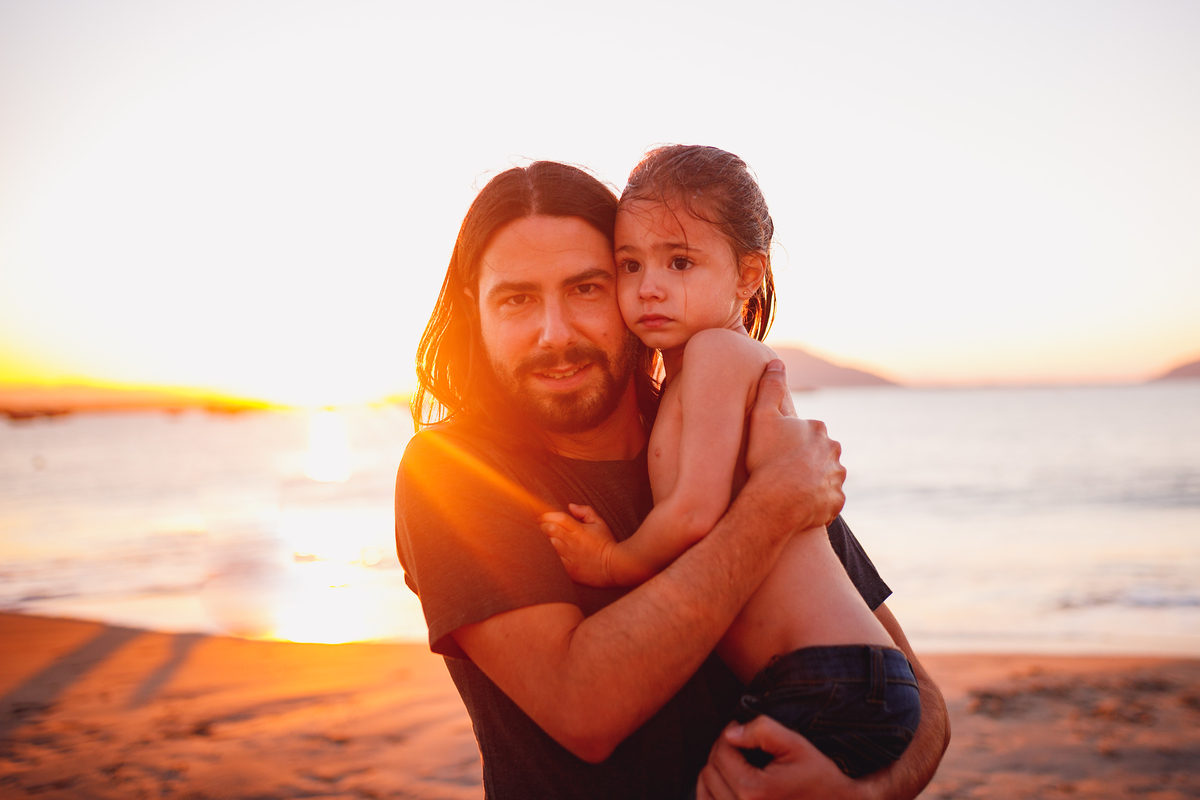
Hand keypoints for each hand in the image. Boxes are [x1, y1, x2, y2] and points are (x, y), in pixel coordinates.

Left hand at [539, 503, 617, 586]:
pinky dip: (547, 557)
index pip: (557, 517)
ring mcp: (569, 557)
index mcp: (578, 529)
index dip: (546, 516)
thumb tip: (570, 506)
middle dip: (541, 527)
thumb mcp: (599, 523)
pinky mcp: (569, 570)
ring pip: (547, 546)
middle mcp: (572, 542)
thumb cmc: (607, 544)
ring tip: (541, 542)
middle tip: (539, 529)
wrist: (615, 566)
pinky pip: (552, 562)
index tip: (542, 518)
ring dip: (542, 542)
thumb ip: (585, 511)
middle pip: (548, 529)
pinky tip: (546, 556)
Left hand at [696, 717, 872, 799]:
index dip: (730, 733)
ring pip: (704, 785)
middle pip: (711, 768)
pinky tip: (730, 779)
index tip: (743, 729)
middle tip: (742, 743)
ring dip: (716, 769)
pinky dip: (711, 789)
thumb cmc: (818, 777)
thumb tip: (730, 732)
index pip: (721, 751)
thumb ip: (762, 730)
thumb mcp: (795, 745)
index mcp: (752, 789)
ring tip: (737, 761)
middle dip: (722, 750)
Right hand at [745, 360, 844, 529]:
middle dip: (805, 459)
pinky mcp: (836, 502)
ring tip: (790, 491)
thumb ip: (770, 388)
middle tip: (781, 470)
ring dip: (813, 481)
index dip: (789, 440)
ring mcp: (837, 478)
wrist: (778, 500)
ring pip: (826, 476)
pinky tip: (800, 506)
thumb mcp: (762, 417)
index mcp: (818, 430)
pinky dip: (817, 502)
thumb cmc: (767, 458)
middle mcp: (833, 451)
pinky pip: (828, 500)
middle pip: (819, 453)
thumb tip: (777, 363)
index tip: (774, 450)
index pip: (806, 431)